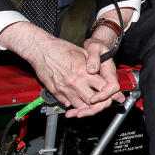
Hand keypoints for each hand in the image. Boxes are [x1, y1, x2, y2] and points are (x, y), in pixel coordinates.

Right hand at [0, 21, 121, 116]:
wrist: (41, 49)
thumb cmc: (61, 49)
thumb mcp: (83, 53)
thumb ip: (94, 65)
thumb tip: (104, 75)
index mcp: (84, 72)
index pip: (103, 88)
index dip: (110, 93)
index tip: (113, 96)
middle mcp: (75, 82)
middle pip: (93, 100)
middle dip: (99, 103)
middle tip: (102, 102)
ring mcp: (65, 88)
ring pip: (80, 105)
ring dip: (87, 106)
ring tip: (90, 104)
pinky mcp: (55, 91)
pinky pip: (68, 103)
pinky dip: (74, 104)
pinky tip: (77, 102)